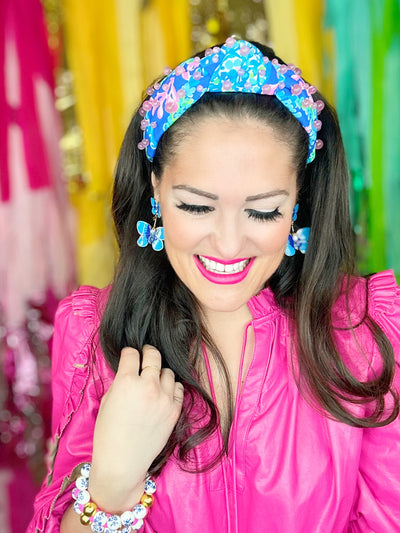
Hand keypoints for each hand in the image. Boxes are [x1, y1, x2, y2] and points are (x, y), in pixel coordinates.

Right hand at [89, 345, 183, 511]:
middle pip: (154, 356)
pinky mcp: (175, 411)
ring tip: (153, 379)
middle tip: (145, 355)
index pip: (132, 354)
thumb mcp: (107, 401)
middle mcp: (148, 386)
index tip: (129, 355)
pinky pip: (179, 388)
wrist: (122, 462)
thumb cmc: (108, 434)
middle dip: (148, 352)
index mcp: (126, 382)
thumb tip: (130, 369)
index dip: (128, 352)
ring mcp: (164, 398)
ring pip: (168, 372)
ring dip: (160, 372)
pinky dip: (172, 387)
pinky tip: (163, 391)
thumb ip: (120, 381)